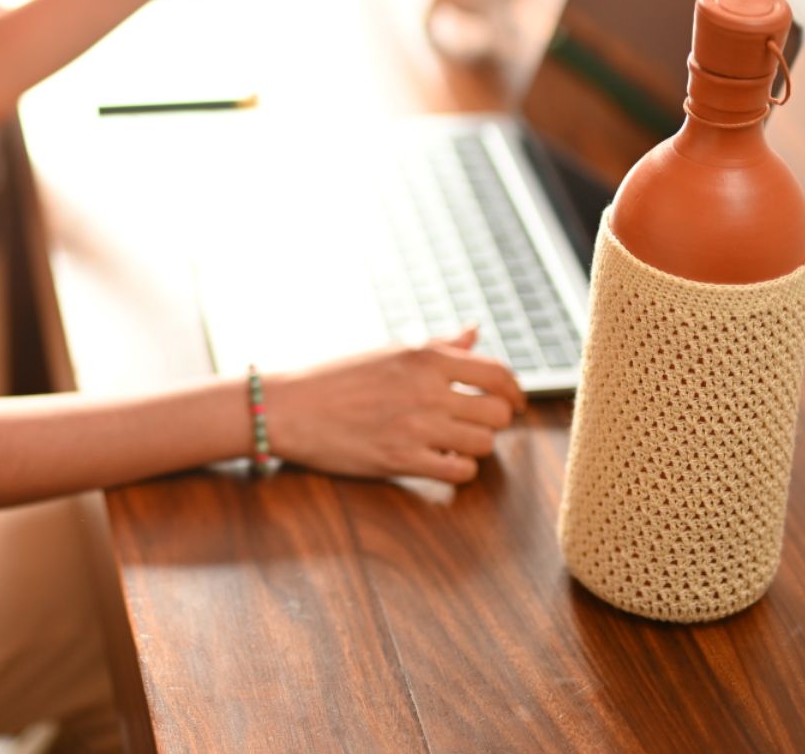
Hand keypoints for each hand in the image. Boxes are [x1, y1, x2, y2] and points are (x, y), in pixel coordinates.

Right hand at [263, 327, 526, 482]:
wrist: (289, 406)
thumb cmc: (337, 376)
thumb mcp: (389, 350)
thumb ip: (438, 345)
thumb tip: (474, 332)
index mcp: (425, 357)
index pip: (497, 372)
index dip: (515, 391)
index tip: (515, 402)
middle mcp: (427, 389)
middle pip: (497, 413)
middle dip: (493, 421)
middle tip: (475, 424)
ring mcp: (416, 427)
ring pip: (483, 444)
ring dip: (475, 447)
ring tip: (454, 442)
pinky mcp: (402, 461)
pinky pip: (459, 473)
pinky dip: (458, 470)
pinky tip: (440, 461)